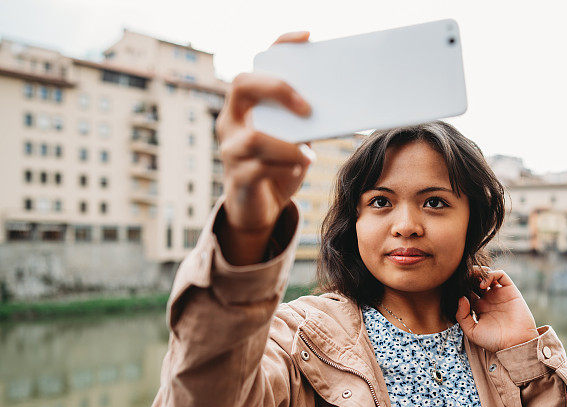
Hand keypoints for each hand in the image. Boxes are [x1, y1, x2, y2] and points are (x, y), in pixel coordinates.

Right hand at [215, 30, 314, 235]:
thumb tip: (336, 106)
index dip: (280, 45)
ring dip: (287, 146)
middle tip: (308, 108)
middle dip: (277, 89)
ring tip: (308, 155)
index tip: (308, 37)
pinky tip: (299, 169)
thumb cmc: (278, 167)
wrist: (259, 209)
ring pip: (253, 138)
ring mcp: (230, 150)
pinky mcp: (237, 179)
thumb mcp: (294, 140)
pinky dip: (284, 167)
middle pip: (242, 86)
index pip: (257, 64)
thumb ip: (303, 123)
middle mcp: (231, 121)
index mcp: (246, 105)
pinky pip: (258, 168)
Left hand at [455, 266, 537, 352]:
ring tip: (471, 277)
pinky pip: (501, 275)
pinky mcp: (510, 290)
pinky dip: (491, 274)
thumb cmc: (493, 341)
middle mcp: (488, 299)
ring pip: (488, 275)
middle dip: (469, 277)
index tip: (454, 288)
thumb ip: (462, 316)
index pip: (467, 291)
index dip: (461, 288)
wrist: (515, 343)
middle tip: (462, 278)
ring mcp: (499, 294)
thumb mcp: (471, 332)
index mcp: (478, 308)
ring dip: (478, 272)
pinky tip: (482, 284)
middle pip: (476, 281)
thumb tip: (461, 298)